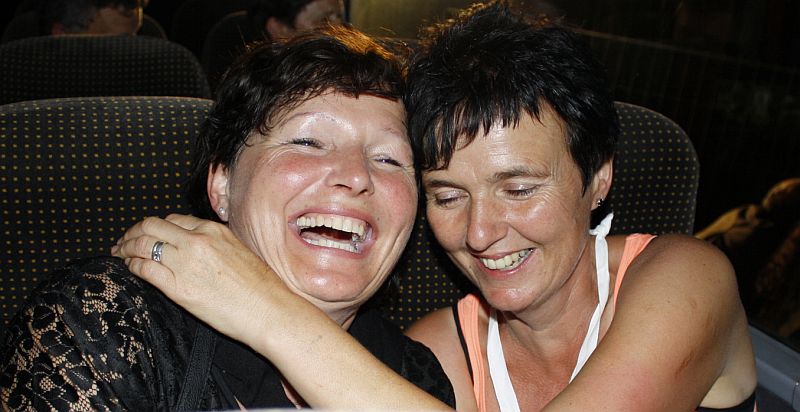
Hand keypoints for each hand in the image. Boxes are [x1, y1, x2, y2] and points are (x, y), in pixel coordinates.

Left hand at [111, 214, 281, 343]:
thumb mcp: (239, 252)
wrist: (268, 310)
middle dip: (133, 232)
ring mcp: (186, 263)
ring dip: (126, 248)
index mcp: (213, 231)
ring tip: (120, 254)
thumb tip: (196, 246)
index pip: (173, 219)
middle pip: (151, 225)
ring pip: (142, 244)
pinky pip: (144, 269)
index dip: (155, 227)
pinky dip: (132, 266)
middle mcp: (197, 241)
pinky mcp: (178, 287)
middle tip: (124, 242)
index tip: (146, 234)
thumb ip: (215, 244)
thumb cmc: (260, 287)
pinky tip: (130, 269)